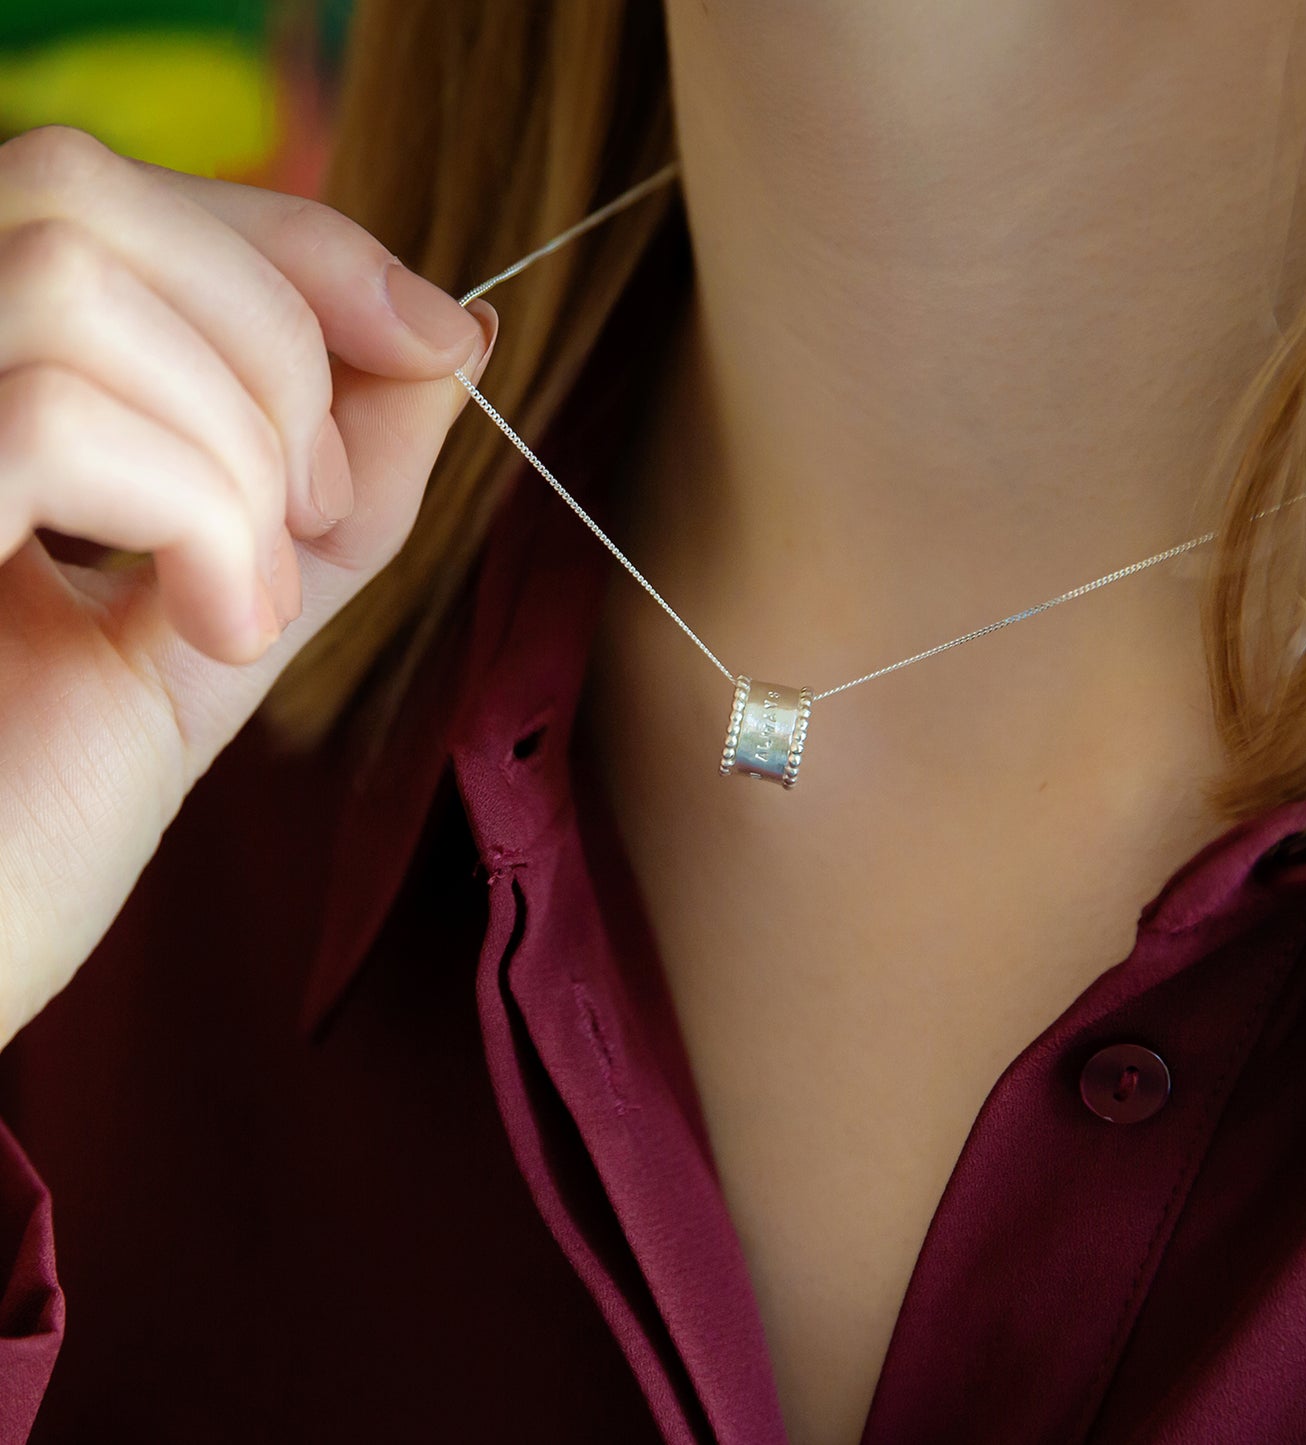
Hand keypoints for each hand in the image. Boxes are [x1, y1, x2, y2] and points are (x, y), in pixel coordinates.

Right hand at [0, 125, 498, 1049]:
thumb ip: (326, 483)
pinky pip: (56, 409)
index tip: (443, 334)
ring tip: (243, 602)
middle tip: (310, 515)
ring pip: (75, 273)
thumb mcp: (219, 616)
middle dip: (275, 342)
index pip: (107, 191)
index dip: (294, 239)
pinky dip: (199, 515)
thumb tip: (453, 337)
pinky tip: (213, 632)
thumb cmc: (29, 821)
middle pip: (85, 185)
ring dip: (234, 445)